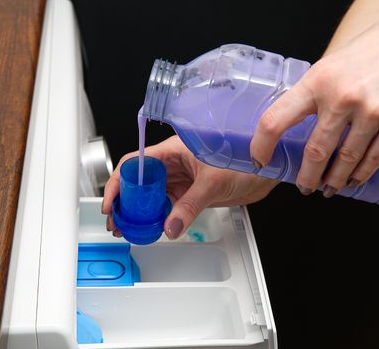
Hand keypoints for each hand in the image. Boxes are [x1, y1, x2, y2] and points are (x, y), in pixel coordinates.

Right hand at [102, 135, 277, 238]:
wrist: (266, 170)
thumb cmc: (245, 159)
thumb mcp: (213, 181)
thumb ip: (190, 205)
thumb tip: (171, 226)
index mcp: (172, 150)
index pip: (135, 163)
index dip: (119, 182)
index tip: (112, 202)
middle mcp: (173, 164)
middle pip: (139, 182)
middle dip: (125, 202)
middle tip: (118, 222)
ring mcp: (180, 180)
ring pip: (151, 196)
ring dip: (139, 213)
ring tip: (129, 229)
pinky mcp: (189, 194)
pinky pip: (167, 206)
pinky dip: (158, 218)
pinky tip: (151, 228)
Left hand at [250, 0, 378, 197]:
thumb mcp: (341, 60)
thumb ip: (321, 89)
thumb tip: (303, 118)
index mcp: (319, 79)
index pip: (276, 119)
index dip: (262, 145)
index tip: (259, 159)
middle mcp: (342, 97)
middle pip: (314, 151)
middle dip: (306, 176)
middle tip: (304, 186)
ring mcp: (372, 112)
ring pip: (345, 160)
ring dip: (334, 179)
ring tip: (330, 188)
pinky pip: (374, 159)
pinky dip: (362, 174)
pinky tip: (356, 178)